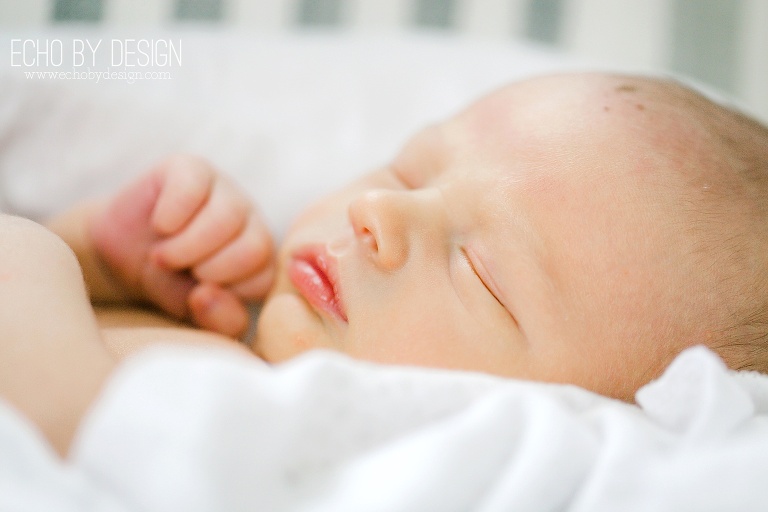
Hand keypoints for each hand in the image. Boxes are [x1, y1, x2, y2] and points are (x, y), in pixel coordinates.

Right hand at [90, 155, 274, 336]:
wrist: (118, 255)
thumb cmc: (168, 285)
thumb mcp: (193, 313)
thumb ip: (218, 318)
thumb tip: (208, 292)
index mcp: (260, 258)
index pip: (263, 278)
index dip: (225, 292)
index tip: (194, 291)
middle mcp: (251, 221)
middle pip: (255, 245)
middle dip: (210, 268)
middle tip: (176, 271)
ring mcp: (225, 190)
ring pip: (229, 216)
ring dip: (188, 245)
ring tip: (163, 255)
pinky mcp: (192, 168)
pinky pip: (195, 185)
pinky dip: (173, 213)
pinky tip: (160, 225)